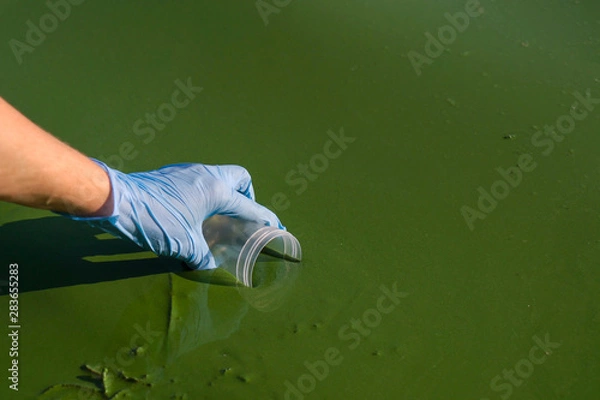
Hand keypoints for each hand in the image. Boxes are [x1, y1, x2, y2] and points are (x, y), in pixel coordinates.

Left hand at [64, 160, 282, 269]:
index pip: (249, 206)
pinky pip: (201, 180)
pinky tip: (194, 213)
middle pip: (240, 179)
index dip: (265, 220)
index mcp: (216, 190)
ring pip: (219, 177)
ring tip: (218, 219)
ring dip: (224, 196)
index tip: (276, 228)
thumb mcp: (183, 244)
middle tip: (241, 219)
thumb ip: (202, 257)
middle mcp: (206, 175)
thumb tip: (208, 266)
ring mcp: (188, 171)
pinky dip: (206, 195)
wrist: (116, 200)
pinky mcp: (173, 175)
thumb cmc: (154, 220)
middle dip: (247, 197)